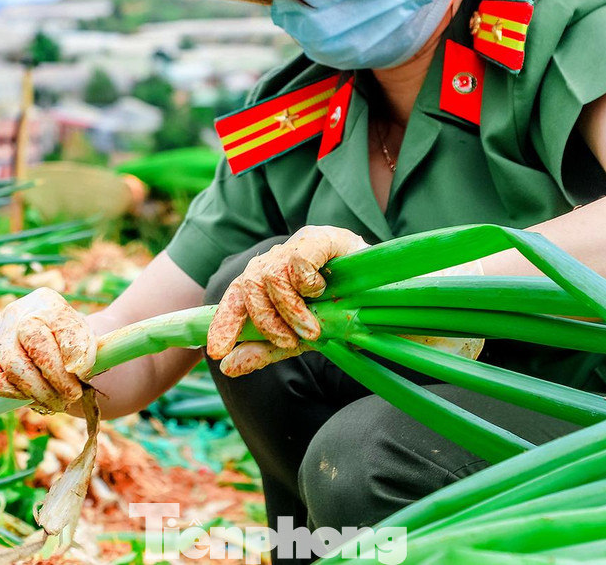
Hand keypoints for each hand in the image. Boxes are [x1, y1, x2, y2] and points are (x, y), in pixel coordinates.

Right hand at [0, 288, 96, 412]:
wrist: (49, 345)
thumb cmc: (70, 343)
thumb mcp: (85, 340)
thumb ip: (84, 349)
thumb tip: (76, 368)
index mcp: (47, 302)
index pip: (58, 324)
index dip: (71, 351)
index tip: (82, 373)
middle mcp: (17, 312)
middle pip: (33, 345)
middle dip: (56, 379)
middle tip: (71, 396)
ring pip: (12, 365)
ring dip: (36, 392)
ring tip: (56, 401)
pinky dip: (9, 393)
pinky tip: (29, 397)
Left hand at [207, 225, 366, 376]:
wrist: (387, 301)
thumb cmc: (342, 315)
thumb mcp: (299, 338)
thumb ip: (265, 349)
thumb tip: (229, 368)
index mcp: (268, 279)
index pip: (234, 295)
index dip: (223, 322)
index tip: (217, 353)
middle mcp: (278, 258)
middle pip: (248, 285)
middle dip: (265, 322)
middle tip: (290, 342)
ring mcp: (298, 245)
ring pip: (269, 277)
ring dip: (290, 311)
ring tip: (313, 329)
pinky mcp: (320, 238)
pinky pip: (296, 262)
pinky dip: (307, 285)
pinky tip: (323, 291)